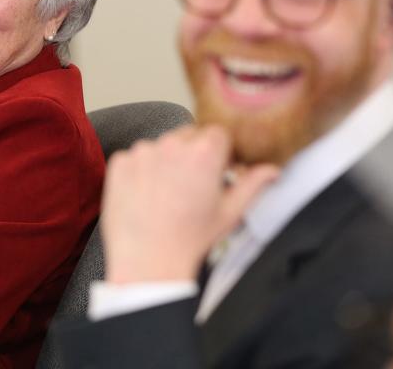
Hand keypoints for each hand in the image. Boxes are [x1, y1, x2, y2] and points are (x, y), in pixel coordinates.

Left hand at [101, 125, 279, 283]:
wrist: (148, 261)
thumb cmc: (191, 239)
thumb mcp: (230, 213)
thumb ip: (253, 184)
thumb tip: (272, 170)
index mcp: (204, 153)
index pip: (219, 133)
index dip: (221, 152)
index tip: (219, 169)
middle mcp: (172, 145)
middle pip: (189, 135)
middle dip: (194, 153)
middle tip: (193, 184)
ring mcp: (143, 152)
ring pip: (161, 145)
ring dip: (167, 160)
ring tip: (168, 193)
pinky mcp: (120, 162)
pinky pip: (135, 156)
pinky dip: (141, 170)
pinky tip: (147, 194)